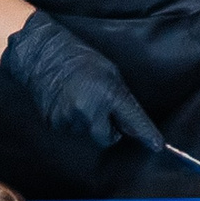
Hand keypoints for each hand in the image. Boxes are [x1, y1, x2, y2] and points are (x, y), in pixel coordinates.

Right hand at [0, 11, 163, 152]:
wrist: (42, 54)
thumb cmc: (79, 58)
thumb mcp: (110, 73)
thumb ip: (121, 100)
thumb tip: (130, 124)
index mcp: (108, 94)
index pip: (133, 121)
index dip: (147, 135)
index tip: (157, 145)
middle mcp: (90, 110)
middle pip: (107, 138)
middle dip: (108, 130)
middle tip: (103, 111)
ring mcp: (70, 119)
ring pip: (88, 133)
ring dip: (88, 122)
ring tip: (80, 97)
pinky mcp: (54, 123)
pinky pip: (71, 129)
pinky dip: (72, 120)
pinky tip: (67, 101)